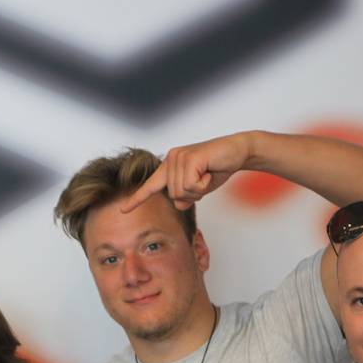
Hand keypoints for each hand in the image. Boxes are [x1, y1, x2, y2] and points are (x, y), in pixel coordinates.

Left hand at [120, 134, 252, 211]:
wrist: (238, 152)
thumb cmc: (218, 168)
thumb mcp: (199, 188)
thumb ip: (186, 196)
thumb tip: (178, 203)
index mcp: (170, 166)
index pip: (151, 186)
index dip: (137, 199)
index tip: (124, 210)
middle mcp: (171, 159)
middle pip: (174, 195)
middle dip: (193, 194)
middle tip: (205, 179)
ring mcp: (178, 157)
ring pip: (182, 192)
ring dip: (199, 189)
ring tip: (207, 173)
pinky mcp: (189, 158)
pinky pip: (191, 186)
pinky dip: (204, 184)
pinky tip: (209, 171)